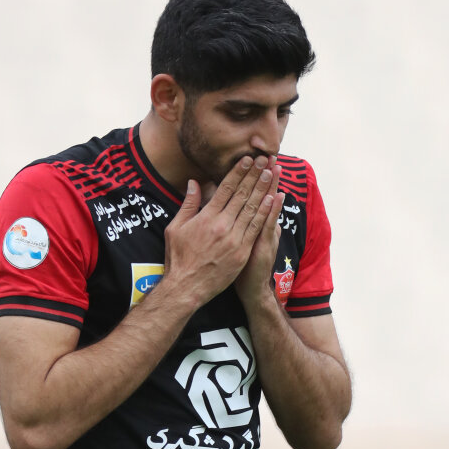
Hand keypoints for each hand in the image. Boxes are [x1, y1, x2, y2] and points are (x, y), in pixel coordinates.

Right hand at [162, 156, 277, 306]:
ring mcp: (234, 239)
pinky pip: (256, 229)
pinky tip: (273, 199)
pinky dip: (266, 213)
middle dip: (254, 175)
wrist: (186, 288)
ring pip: (252, 209)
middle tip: (264, 160)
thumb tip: (194, 183)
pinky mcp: (242, 253)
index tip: (247, 160)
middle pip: (242, 195)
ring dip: (263, 189)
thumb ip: (188, 204)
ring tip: (271, 173)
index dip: (238, 172)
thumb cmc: (178, 258)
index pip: (226, 188)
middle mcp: (222, 225)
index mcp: (206, 217)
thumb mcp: (175, 228)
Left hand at [234, 162, 284, 308]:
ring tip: (275, 168)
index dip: (256, 178)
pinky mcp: (264, 245)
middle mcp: (259, 226)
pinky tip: (275, 197)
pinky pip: (267, 225)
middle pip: (261, 196)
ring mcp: (262, 234)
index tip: (258, 160)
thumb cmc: (245, 265)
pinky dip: (271, 211)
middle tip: (269, 155)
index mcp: (251, 222)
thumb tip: (254, 208)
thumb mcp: (250, 241)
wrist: (250, 288)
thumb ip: (252, 223)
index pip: (254, 196)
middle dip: (265, 176)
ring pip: (266, 207)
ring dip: (271, 187)